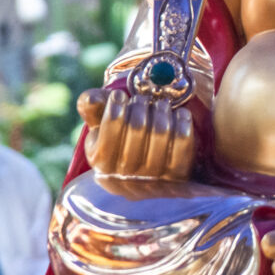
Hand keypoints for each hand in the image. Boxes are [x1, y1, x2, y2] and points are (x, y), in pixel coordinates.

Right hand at [77, 87, 195, 181]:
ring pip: (160, 132)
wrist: (146, 166)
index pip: (108, 132)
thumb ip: (91, 108)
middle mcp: (125, 177)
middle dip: (140, 105)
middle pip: (137, 128)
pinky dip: (182, 123)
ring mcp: (153, 180)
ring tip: (161, 104)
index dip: (114, 108)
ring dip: (162, 110)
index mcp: (101, 163)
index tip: (119, 94)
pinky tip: (180, 114)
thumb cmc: (119, 138)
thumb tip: (93, 98)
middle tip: (143, 98)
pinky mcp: (177, 177)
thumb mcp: (100, 124)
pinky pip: (182, 144)